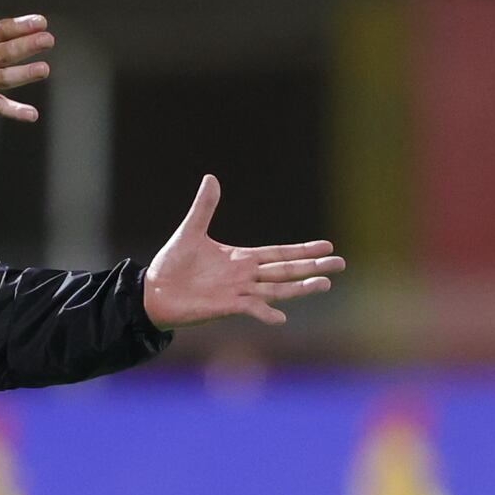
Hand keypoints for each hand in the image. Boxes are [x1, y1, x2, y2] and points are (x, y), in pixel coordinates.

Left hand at [143, 175, 344, 329]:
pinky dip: (265, 312)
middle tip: (340, 264)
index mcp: (241, 259)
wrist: (153, 291)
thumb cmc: (171, 264)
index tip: (327, 246)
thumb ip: (204, 207)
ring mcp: (238, 293)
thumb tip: (211, 177)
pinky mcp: (225, 307)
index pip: (278, 253)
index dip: (302, 250)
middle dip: (312, 267)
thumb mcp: (190, 231)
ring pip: (276, 290)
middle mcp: (245, 277)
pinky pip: (250, 309)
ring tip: (324, 284)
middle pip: (286, 271)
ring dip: (299, 288)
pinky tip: (281, 317)